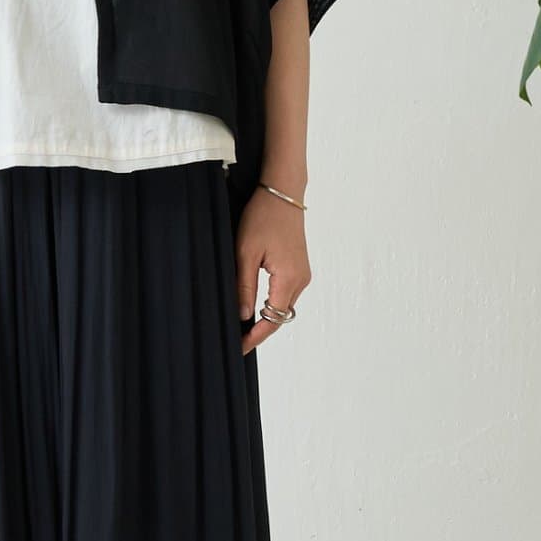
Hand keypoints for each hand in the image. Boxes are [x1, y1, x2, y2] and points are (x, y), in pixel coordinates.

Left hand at [235, 187, 309, 355]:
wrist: (282, 193)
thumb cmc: (263, 217)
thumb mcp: (245, 253)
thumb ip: (244, 286)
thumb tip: (243, 315)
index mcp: (288, 278)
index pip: (273, 319)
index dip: (256, 336)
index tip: (240, 348)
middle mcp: (300, 279)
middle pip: (280, 317)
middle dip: (260, 331)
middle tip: (237, 341)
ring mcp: (302, 274)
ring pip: (284, 307)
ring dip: (266, 318)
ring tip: (243, 327)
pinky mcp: (299, 268)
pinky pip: (286, 294)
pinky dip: (272, 305)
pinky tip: (255, 308)